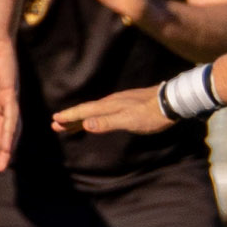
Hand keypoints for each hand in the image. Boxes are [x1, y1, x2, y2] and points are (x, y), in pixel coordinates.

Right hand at [52, 85, 172, 135]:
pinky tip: (96, 118)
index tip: (55, 121)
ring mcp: (119, 102)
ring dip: (81, 118)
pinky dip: (94, 116)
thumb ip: (107, 122)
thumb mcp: (129, 121)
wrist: (171, 102)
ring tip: (70, 124)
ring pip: (94, 110)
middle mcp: (111, 101)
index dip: (69, 116)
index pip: (84, 111)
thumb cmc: (151, 115)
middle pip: (86, 110)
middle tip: (55, 125)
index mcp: (109, 106)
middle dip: (71, 118)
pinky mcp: (127, 104)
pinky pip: (103, 110)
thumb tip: (85, 124)